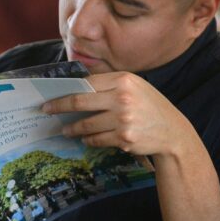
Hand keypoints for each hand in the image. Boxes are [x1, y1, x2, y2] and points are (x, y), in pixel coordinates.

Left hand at [42, 71, 193, 158]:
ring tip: (65, 129)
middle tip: (46, 110)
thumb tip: (75, 86)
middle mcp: (123, 98)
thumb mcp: (134, 87)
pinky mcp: (124, 138)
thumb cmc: (149, 106)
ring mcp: (123, 119)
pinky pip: (97, 139)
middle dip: (58, 107)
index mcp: (124, 80)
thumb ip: (109, 84)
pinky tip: (85, 138)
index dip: (65, 91)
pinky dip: (88, 139)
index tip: (51, 96)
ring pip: (86, 124)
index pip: (86, 84)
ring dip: (72, 128)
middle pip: (79, 102)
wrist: (174, 132)